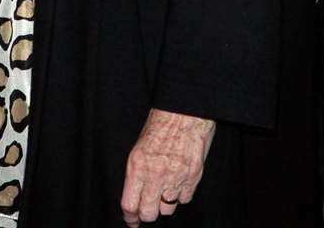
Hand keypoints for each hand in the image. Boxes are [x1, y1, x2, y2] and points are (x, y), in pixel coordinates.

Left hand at [120, 108, 215, 224]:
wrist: (186, 108)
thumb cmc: (163, 121)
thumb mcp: (140, 145)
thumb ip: (138, 172)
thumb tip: (137, 194)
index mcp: (138, 165)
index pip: (129, 205)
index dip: (130, 217)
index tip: (132, 220)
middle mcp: (155, 174)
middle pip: (149, 213)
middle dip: (148, 213)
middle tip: (149, 208)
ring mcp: (176, 176)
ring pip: (168, 209)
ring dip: (166, 203)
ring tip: (167, 189)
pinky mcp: (193, 175)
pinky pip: (185, 198)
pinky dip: (182, 194)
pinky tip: (180, 181)